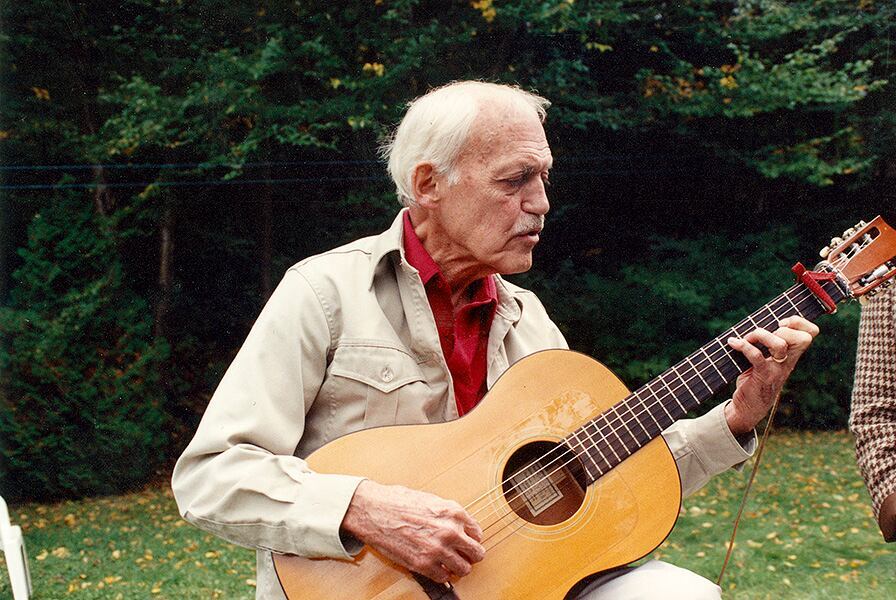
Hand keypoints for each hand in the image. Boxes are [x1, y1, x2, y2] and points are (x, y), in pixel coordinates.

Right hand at [340, 480, 484, 582]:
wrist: (374, 510)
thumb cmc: (398, 502)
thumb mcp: (431, 500)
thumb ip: (449, 514)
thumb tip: (462, 526)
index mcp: (454, 512)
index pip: (477, 533)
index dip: (470, 538)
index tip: (464, 541)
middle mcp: (450, 531)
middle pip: (476, 553)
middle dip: (470, 555)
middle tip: (461, 555)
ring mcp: (438, 549)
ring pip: (464, 569)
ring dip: (457, 567)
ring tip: (448, 562)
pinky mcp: (423, 564)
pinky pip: (444, 577)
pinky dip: (441, 574)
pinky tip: (434, 565)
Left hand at [725, 316, 818, 435]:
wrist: (748, 408)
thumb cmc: (755, 378)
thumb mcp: (766, 358)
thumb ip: (767, 342)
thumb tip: (755, 319)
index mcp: (792, 354)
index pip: (811, 333)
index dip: (799, 322)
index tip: (781, 322)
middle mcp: (788, 361)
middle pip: (803, 338)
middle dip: (783, 329)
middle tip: (764, 333)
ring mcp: (777, 369)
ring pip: (780, 345)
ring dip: (761, 335)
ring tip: (747, 338)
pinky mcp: (762, 376)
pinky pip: (756, 356)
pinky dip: (743, 346)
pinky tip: (733, 343)